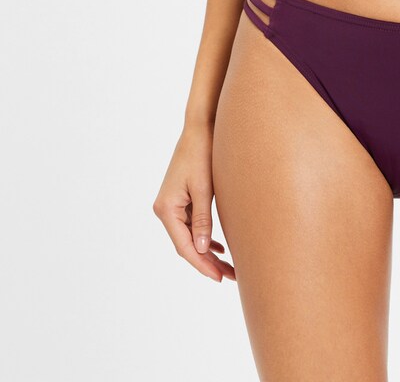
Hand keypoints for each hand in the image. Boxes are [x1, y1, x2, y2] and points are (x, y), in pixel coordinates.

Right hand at [152, 124, 235, 282]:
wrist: (200, 127)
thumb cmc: (202, 154)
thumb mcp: (204, 188)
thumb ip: (202, 219)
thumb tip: (203, 249)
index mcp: (167, 208)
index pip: (184, 246)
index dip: (202, 264)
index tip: (219, 277)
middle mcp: (165, 209)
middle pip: (187, 244)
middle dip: (208, 261)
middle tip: (230, 276)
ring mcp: (171, 204)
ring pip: (190, 237)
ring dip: (207, 251)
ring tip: (228, 267)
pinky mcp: (180, 199)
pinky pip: (191, 225)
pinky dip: (205, 237)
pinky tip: (218, 247)